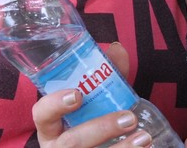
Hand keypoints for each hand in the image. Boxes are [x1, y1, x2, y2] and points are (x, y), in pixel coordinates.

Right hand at [32, 43, 152, 147]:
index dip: (55, 104)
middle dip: (101, 129)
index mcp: (51, 128)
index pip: (41, 114)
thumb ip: (104, 76)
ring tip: (145, 138)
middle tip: (129, 117)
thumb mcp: (94, 103)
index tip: (78, 94)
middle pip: (71, 142)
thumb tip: (116, 48)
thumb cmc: (89, 125)